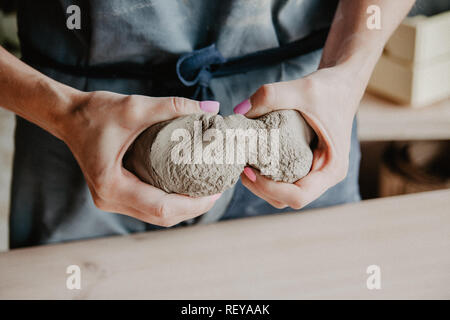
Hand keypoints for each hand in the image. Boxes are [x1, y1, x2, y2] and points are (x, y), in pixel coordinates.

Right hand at [60, 91, 220, 226]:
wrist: (68, 116)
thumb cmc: (95, 112)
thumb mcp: (135, 107)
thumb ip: (173, 107)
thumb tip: (211, 106)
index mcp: (112, 187)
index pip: (162, 208)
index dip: (194, 204)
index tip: (217, 190)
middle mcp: (110, 200)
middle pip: (162, 217)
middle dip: (193, 207)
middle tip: (217, 190)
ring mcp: (111, 200)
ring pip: (156, 215)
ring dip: (183, 207)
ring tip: (206, 190)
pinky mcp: (115, 194)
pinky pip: (148, 206)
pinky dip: (170, 201)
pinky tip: (186, 187)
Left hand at [234, 65, 363, 208]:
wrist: (342, 84)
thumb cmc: (330, 89)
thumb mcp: (303, 89)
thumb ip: (271, 95)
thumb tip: (239, 111)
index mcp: (332, 169)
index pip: (298, 197)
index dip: (270, 189)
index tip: (249, 170)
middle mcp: (323, 176)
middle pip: (286, 199)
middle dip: (259, 188)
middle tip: (240, 166)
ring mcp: (313, 172)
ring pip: (281, 193)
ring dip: (259, 184)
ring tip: (242, 162)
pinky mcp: (303, 165)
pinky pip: (281, 179)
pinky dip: (264, 174)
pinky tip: (251, 156)